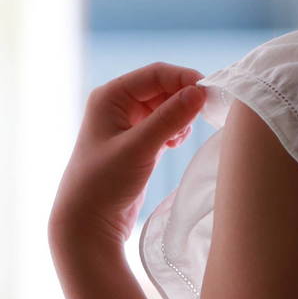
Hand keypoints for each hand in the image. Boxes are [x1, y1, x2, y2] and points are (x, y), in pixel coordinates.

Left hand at [50, 63, 207, 251]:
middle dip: (184, 99)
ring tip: (180, 137)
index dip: (184, 78)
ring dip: (181, 116)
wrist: (87, 225)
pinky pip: (165, 123)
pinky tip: (175, 144)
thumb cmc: (103, 184)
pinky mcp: (137, 142)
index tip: (210, 93)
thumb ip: (170, 118)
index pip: (156, 73)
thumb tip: (200, 92)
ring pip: (166, 105)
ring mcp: (127, 123)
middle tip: (201, 117)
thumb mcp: (138, 148)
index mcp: (110, 97)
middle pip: (163, 87)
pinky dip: (176, 129)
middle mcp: (117, 105)